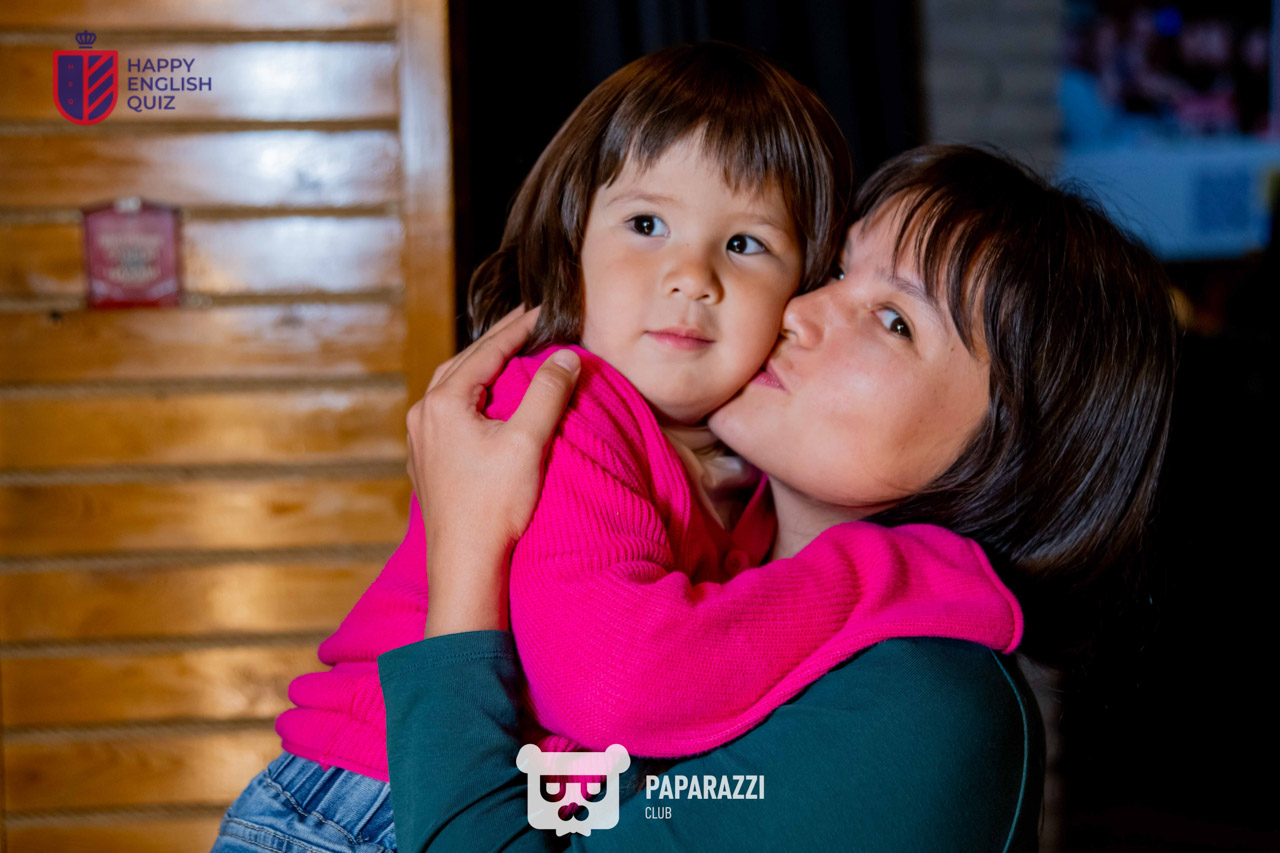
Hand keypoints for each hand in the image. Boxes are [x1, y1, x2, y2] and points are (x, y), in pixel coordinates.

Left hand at [406, 306, 581, 637]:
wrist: (466, 565)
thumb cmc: (495, 507)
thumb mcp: (528, 442)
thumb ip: (548, 392)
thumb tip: (566, 355)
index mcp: (444, 402)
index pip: (487, 350)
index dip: (518, 327)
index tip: (543, 310)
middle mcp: (424, 415)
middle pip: (464, 363)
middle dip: (497, 341)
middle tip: (526, 322)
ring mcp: (421, 440)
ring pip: (452, 387)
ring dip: (480, 367)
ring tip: (507, 355)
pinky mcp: (426, 463)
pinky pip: (447, 414)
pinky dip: (470, 396)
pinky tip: (485, 404)